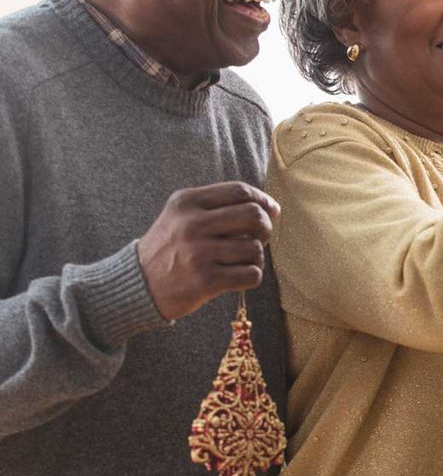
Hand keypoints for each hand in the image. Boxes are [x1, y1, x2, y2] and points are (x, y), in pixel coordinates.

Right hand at [137, 182, 279, 320]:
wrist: (137, 284)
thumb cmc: (170, 247)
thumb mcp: (182, 215)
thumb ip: (221, 206)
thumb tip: (272, 207)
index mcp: (187, 201)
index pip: (240, 191)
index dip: (263, 200)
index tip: (271, 211)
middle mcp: (191, 224)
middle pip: (254, 216)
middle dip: (265, 228)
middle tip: (257, 238)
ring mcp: (198, 253)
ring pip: (255, 248)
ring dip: (256, 257)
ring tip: (241, 261)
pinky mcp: (205, 281)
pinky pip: (251, 275)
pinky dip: (251, 276)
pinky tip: (237, 276)